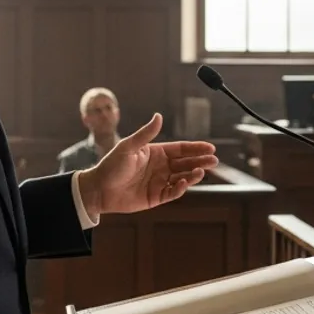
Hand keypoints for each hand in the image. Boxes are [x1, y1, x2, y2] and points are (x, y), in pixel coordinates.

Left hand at [76, 113, 217, 216]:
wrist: (99, 189)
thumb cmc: (111, 165)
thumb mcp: (128, 146)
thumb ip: (145, 134)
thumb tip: (159, 116)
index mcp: (156, 153)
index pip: (181, 149)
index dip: (196, 148)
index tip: (210, 148)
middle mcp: (160, 167)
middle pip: (186, 163)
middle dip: (201, 161)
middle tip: (214, 161)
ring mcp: (159, 182)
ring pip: (182, 178)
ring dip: (193, 175)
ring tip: (201, 172)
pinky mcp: (156, 197)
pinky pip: (172, 193)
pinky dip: (180, 189)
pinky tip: (184, 183)